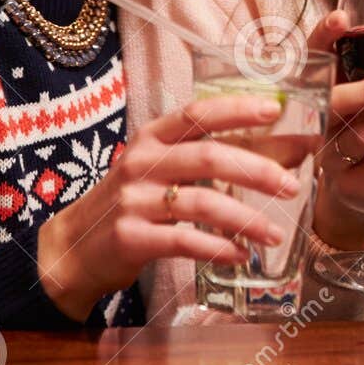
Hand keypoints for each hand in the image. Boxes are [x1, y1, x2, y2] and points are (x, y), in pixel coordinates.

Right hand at [37, 94, 301, 320]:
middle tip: (291, 185)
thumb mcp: (158, 169)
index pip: (197, 114)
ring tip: (274, 234)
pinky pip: (185, 241)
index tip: (275, 110)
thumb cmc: (130, 203)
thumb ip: (205, 159)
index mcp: (152, 137)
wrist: (72, 249)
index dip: (237, 109)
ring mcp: (134, 201)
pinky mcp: (131, 238)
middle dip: (256, 170)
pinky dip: (218, 248)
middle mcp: (142, 163)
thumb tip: (276, 155)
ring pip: (202, 204)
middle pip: (209, 158)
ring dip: (245, 219)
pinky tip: (241, 255)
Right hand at [306, 9, 363, 248]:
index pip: (313, 58)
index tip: (342, 18)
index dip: (323, 37)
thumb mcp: (360, 98)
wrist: (350, 189)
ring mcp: (329, 156)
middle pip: (332, 103)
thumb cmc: (358, 129)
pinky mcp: (348, 184)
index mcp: (320, 92)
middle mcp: (317, 123)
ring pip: (362, 138)